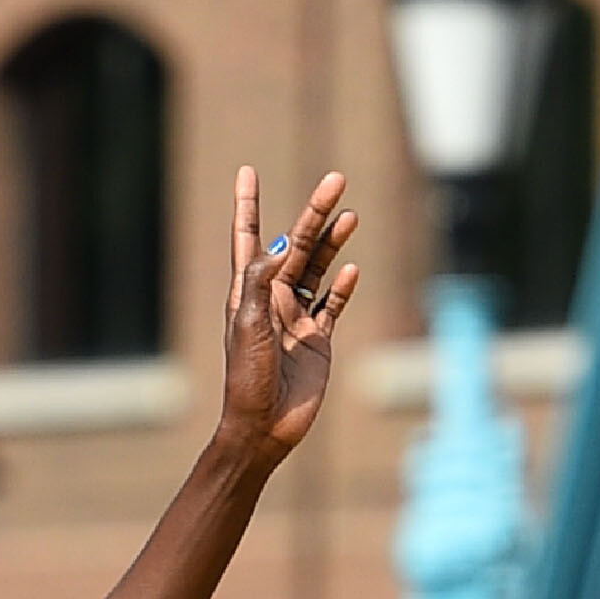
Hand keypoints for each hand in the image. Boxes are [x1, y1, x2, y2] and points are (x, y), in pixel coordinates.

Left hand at [218, 168, 358, 465]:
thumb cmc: (247, 378)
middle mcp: (271, 300)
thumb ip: (262, 280)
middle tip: (335, 180)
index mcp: (247, 293)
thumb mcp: (249, 324)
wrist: (263, 426)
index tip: (246, 172)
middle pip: (296, 245)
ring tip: (349, 216)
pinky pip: (332, 305)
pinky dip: (343, 287)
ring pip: (318, 269)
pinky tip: (352, 269)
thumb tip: (284, 242)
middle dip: (315, 213)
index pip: (248, 239)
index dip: (247, 206)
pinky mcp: (317, 341)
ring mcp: (295, 319)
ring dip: (333, 243)